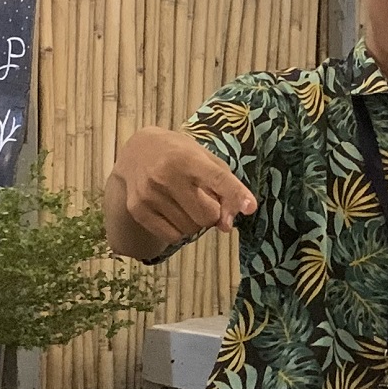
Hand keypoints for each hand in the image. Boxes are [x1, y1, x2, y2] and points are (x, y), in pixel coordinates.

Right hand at [105, 128, 257, 258]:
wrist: (138, 152)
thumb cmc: (180, 156)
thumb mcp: (206, 160)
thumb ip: (225, 189)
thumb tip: (226, 226)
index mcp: (188, 158)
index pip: (217, 178)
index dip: (235, 194)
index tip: (250, 207)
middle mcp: (166, 175)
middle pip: (206, 216)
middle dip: (212, 213)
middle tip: (203, 200)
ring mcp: (149, 193)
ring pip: (189, 229)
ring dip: (194, 222)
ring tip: (185, 203)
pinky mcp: (137, 209)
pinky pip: (172, 236)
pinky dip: (178, 230)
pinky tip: (172, 212)